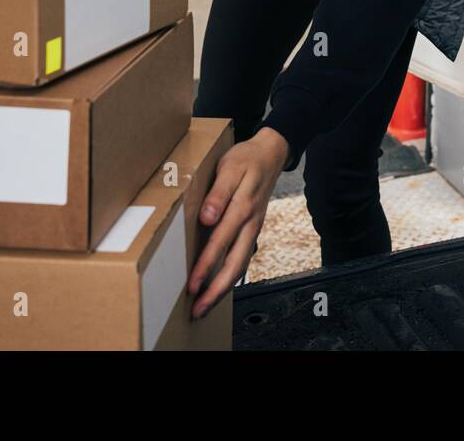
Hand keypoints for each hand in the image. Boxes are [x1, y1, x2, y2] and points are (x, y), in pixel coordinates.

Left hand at [188, 127, 289, 318]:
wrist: (271, 154)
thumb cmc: (246, 159)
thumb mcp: (230, 167)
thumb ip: (218, 193)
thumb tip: (207, 218)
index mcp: (243, 207)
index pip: (221, 242)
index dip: (206, 265)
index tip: (192, 284)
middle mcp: (251, 223)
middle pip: (235, 264)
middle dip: (216, 290)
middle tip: (198, 309)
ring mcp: (254, 228)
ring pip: (241, 265)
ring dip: (223, 288)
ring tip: (205, 305)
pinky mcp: (253, 229)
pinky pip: (243, 257)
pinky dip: (231, 276)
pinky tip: (219, 285)